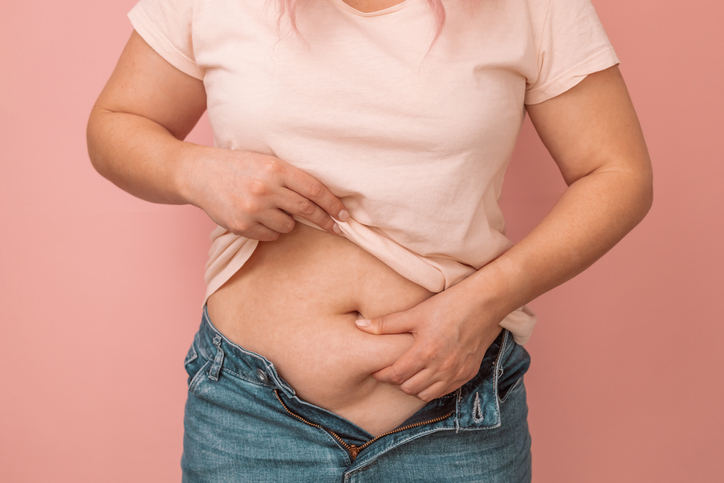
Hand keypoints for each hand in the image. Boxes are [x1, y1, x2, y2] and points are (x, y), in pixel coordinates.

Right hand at [183, 147, 348, 240]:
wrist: (198, 174)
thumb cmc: (238, 165)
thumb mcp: (266, 161)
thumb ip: (290, 177)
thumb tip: (324, 201)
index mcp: (276, 168)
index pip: (315, 190)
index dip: (333, 205)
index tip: (345, 215)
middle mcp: (266, 188)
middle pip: (307, 210)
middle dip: (325, 221)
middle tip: (337, 228)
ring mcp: (253, 209)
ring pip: (289, 226)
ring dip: (289, 221)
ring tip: (273, 209)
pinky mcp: (242, 225)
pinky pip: (271, 235)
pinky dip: (271, 229)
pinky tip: (258, 216)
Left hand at [354, 286, 502, 401]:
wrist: (483, 305)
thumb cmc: (447, 306)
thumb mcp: (415, 313)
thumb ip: (386, 324)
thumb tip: (359, 326)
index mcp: (425, 352)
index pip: (395, 375)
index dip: (381, 374)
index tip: (376, 369)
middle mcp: (441, 367)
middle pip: (408, 388)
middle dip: (396, 381)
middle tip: (391, 370)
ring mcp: (456, 373)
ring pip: (425, 394)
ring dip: (414, 387)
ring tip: (408, 373)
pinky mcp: (468, 374)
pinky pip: (444, 391)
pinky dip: (432, 387)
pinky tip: (427, 374)